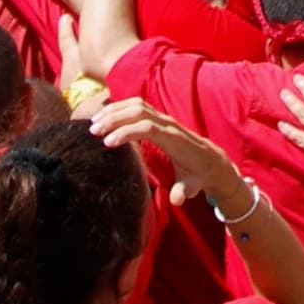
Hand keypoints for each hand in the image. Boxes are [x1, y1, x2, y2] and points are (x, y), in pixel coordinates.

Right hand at [90, 94, 251, 215]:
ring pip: (136, 104)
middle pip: (139, 111)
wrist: (210, 160)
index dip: (127, 132)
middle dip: (114, 118)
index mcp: (174, 139)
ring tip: (94, 122)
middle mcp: (168, 124)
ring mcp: (163, 117)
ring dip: (114, 110)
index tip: (107, 143)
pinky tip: (104, 117)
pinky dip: (119, 107)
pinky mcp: (158, 117)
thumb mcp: (192, 186)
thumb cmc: (197, 176)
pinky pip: (137, 105)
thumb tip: (177, 199)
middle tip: (93, 131)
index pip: (148, 127)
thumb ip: (184, 192)